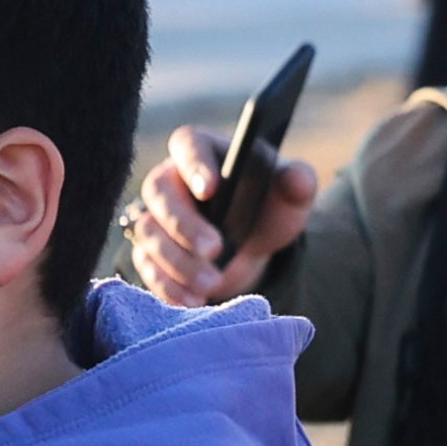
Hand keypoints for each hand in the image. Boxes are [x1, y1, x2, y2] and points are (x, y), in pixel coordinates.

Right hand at [126, 126, 317, 305]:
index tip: (212, 189)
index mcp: (203, 150)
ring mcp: (155, 216)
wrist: (255, 240)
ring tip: (212, 283)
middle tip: (215, 249)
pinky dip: (169, 286)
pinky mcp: (150, 251)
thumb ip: (298, 181)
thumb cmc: (269, 203)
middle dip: (185, 225)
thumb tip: (297, 178)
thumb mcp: (290, 192)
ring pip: (150, 234)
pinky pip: (148, 267)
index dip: (195, 165)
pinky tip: (193, 302)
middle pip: (160, 193)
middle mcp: (170, 179)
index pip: (188, 144)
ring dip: (179, 262)